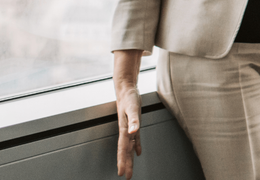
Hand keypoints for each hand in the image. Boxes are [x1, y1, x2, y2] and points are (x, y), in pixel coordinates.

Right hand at [113, 49, 143, 179]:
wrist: (125, 88)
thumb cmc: (129, 97)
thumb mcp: (133, 108)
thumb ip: (133, 121)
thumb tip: (133, 133)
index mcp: (125, 129)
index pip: (123, 149)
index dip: (123, 161)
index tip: (122, 173)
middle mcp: (127, 130)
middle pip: (125, 150)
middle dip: (125, 163)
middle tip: (126, 177)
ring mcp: (130, 127)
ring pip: (129, 146)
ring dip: (129, 158)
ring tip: (129, 169)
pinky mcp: (134, 123)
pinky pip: (135, 138)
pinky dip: (136, 145)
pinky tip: (138, 152)